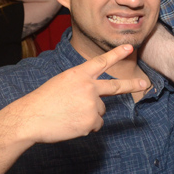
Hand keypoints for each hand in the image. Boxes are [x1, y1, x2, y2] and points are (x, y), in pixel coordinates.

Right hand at [10, 44, 147, 143]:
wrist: (29, 118)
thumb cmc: (43, 101)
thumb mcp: (62, 83)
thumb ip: (82, 85)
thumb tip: (99, 99)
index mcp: (79, 74)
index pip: (101, 62)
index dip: (116, 54)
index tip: (129, 47)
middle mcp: (89, 87)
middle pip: (115, 87)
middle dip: (131, 85)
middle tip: (143, 83)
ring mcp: (92, 105)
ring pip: (100, 110)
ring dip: (88, 114)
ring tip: (68, 114)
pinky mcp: (91, 121)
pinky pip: (95, 125)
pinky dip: (85, 126)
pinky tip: (70, 124)